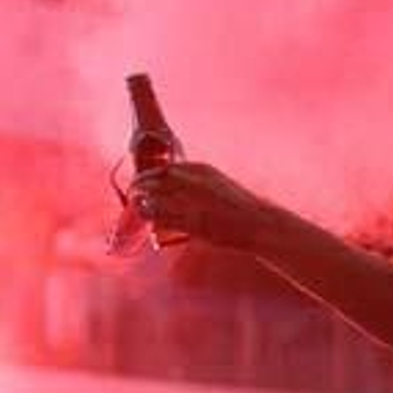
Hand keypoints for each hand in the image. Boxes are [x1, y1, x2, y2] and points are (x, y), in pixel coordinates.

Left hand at [130, 162, 269, 248]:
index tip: (142, 183)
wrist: (258, 223)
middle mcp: (192, 182)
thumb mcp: (217, 184)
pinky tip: (150, 223)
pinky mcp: (191, 221)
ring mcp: (190, 201)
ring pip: (153, 199)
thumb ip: (197, 183)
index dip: (149, 176)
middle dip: (139, 187)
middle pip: (153, 181)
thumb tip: (176, 187)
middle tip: (134, 196)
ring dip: (141, 204)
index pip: (164, 169)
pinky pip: (162, 219)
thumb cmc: (240, 206)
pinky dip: (152, 220)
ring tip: (138, 208)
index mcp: (200, 169)